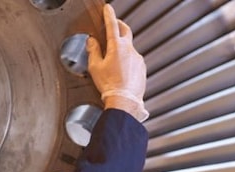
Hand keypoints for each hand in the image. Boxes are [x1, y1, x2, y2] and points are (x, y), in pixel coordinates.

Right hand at [87, 4, 148, 121]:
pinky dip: (127, 60)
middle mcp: (129, 50)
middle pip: (125, 31)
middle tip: (114, 24)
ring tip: (113, 59)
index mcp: (116, 47)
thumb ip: (93, 50)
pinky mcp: (142, 67)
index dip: (109, 15)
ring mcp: (138, 58)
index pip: (112, 25)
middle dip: (119, 25)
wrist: (124, 100)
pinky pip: (134, 59)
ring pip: (129, 47)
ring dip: (122, 48)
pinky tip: (120, 71)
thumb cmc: (110, 85)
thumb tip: (92, 41)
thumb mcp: (95, 67)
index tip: (108, 9)